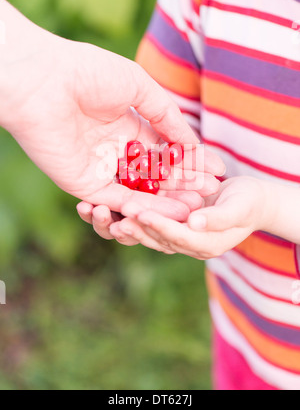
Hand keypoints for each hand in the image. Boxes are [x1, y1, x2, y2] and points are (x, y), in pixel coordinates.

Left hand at [0, 0, 224, 217]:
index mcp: (127, 125)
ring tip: (196, 206)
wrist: (43, 80)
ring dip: (168, 200)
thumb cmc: (89, 72)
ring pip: (139, 190)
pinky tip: (170, 211)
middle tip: (211, 194)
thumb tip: (193, 143)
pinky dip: (144, 206)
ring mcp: (100, 169)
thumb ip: (167, 117)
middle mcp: (115, 149)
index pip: (165, 149)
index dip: (190, 161)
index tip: (217, 171)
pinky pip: (118, 199)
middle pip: (156, 173)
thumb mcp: (140, 88)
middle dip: (184, 183)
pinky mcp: (84, 184)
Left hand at [94, 177, 268, 257]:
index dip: (159, 225)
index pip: (177, 237)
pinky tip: (100, 202)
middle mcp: (183, 244)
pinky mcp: (165, 222)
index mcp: (203, 245)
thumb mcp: (240, 206)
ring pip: (142, 232)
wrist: (247, 199)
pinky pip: (141, 221)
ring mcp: (173, 234)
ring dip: (119, 223)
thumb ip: (218, 217)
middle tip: (111, 217)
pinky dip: (121, 212)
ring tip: (96, 211)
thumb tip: (193, 224)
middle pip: (154, 239)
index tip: (140, 214)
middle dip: (132, 227)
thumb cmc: (249, 202)